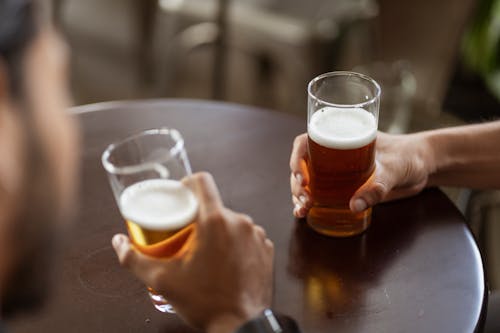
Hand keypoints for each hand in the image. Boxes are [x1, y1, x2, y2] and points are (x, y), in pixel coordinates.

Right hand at [112, 172, 273, 332]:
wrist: (240, 326)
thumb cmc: (206, 303)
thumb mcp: (162, 281)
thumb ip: (135, 259)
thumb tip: (119, 243)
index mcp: (216, 221)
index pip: (202, 181)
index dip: (188, 184)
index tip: (180, 197)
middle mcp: (240, 222)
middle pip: (215, 206)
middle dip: (199, 217)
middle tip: (185, 236)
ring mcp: (256, 235)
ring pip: (231, 221)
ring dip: (218, 231)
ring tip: (206, 252)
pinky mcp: (266, 248)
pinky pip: (247, 236)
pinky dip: (235, 243)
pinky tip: (225, 261)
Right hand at [290, 132, 433, 216]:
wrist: (422, 167)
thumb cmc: (409, 156)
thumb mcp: (394, 169)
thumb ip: (377, 187)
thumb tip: (353, 205)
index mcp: (341, 137)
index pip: (307, 142)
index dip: (297, 159)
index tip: (302, 178)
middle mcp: (333, 154)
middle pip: (302, 165)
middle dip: (297, 184)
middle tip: (304, 201)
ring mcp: (335, 171)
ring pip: (307, 182)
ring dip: (299, 196)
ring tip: (301, 211)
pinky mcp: (342, 187)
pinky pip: (319, 194)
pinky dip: (310, 204)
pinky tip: (305, 215)